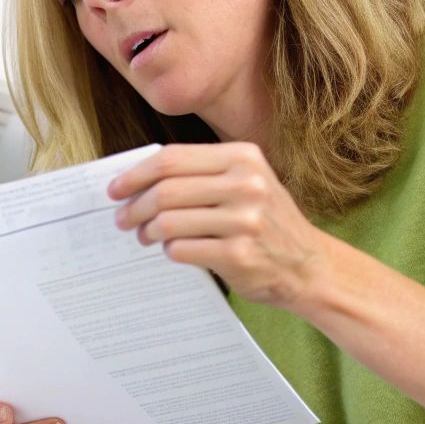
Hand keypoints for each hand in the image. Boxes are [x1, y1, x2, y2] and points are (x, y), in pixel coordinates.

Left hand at [107, 141, 331, 310]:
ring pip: (168, 221)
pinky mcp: (238, 255)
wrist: (308, 266)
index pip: (173, 159)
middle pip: (166, 190)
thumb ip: (203, 174)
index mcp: (244, 157)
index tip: (116, 188)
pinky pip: (181, 249)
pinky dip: (168, 250)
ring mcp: (244, 220)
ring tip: (144, 236)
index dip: (136, 174)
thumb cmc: (268, 223)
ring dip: (146, 230)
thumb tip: (139, 179)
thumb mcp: (248, 183)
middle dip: (135, 206)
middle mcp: (247, 184)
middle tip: (123, 218)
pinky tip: (172, 250)